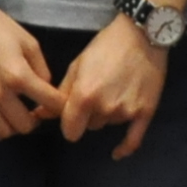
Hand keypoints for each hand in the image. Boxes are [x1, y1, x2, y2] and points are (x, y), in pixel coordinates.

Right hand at [0, 10, 62, 141]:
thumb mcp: (29, 42)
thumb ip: (42, 69)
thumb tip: (46, 90)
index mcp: (20, 76)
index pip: (50, 103)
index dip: (60, 106)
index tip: (58, 105)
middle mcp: (0, 93)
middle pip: (26, 125)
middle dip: (36, 120)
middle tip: (34, 110)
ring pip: (4, 131)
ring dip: (14, 126)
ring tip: (16, 114)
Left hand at [53, 15, 169, 153]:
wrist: (142, 34)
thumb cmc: (106, 45)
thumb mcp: (78, 65)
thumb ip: (61, 93)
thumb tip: (40, 114)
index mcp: (84, 96)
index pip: (69, 130)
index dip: (69, 123)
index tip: (71, 115)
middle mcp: (104, 108)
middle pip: (90, 126)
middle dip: (89, 115)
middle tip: (98, 92)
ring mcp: (125, 112)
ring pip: (108, 125)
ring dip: (107, 115)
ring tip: (115, 90)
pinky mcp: (145, 112)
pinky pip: (133, 140)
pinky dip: (124, 149)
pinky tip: (116, 153)